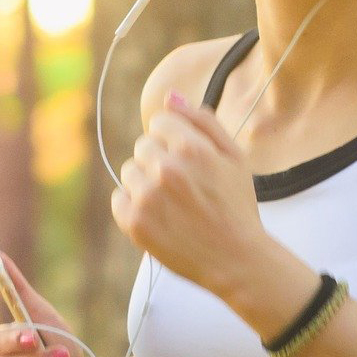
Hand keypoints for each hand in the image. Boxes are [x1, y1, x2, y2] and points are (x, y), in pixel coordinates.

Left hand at [111, 90, 266, 297]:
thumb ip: (203, 122)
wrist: (236, 260)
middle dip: (159, 161)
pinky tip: (159, 217)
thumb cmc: (237, 206)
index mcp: (192, 148)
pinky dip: (133, 206)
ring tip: (173, 204)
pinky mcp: (134, 223)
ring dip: (145, 183)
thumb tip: (170, 96)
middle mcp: (166, 169)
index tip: (188, 161)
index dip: (174, 140)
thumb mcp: (234, 157)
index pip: (159, 123)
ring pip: (129, 171)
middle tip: (183, 187)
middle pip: (142, 146)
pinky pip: (119, 199)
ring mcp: (147, 197)